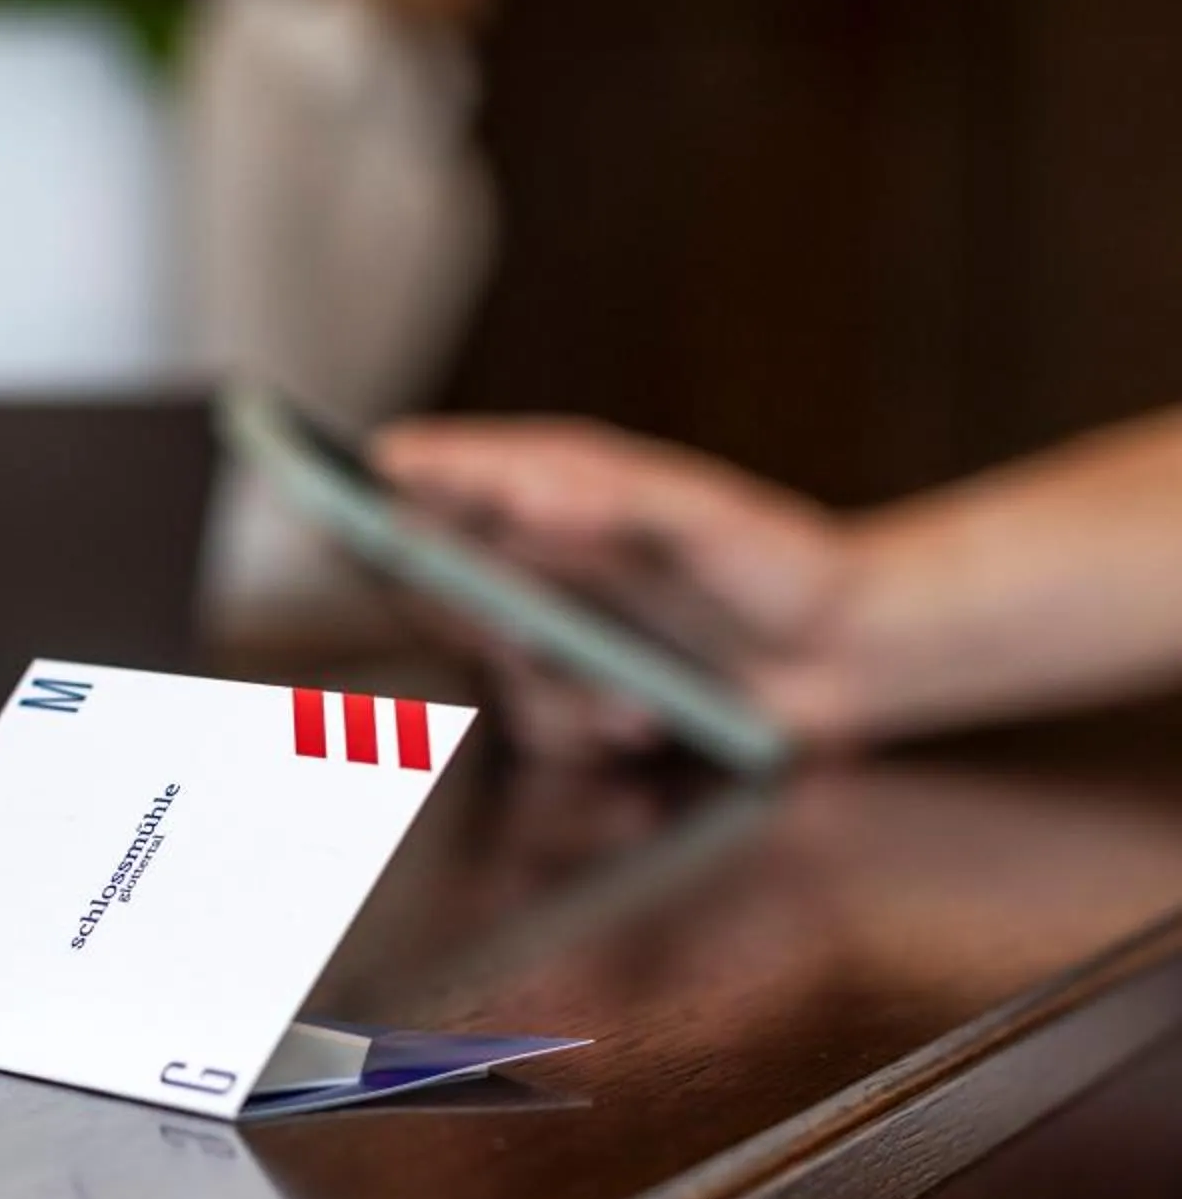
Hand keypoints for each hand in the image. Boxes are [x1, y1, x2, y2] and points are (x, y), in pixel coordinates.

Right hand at [374, 416, 863, 763]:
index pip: (450, 468)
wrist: (846, 655)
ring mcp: (557, 619)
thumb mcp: (709, 522)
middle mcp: (543, 548)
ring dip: (558, 697)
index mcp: (562, 482)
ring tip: (636, 706)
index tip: (354, 484)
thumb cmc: (783, 564)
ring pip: (489, 666)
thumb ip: (614, 503)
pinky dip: (582, 731)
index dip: (394, 475)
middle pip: (441, 576)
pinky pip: (533, 721)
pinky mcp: (577, 686)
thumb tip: (526, 498)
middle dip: (479, 622)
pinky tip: (645, 722)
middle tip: (529, 635)